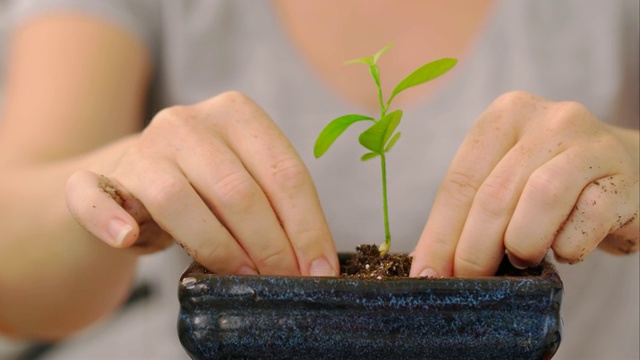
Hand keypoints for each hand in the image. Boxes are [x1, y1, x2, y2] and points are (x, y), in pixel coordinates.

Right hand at [66, 91, 338, 275]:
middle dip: (269, 245)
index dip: (306, 227)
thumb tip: (315, 267)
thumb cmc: (207, 189)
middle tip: (284, 281)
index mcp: (236, 114)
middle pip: (237, 189)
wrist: (137, 183)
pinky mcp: (97, 178)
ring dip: (216, 247)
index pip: (284, 171)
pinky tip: (128, 238)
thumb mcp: (249, 185)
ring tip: (244, 279)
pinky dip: (108, 218)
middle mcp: (186, 122)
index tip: (320, 271)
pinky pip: (94, 197)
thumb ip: (278, 211)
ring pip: (177, 199)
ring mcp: (140, 148)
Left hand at [411, 91, 638, 276]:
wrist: (631, 173)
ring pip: (540, 198)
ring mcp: (591, 144)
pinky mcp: (624, 178)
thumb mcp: (506, 182)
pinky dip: (568, 247)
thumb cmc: (554, 182)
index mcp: (506, 115)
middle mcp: (549, 120)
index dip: (440, 234)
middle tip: (469, 282)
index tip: (426, 275)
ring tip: (520, 260)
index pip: (461, 180)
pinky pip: (586, 221)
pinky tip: (564, 249)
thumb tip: (428, 269)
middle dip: (473, 250)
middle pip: (495, 193)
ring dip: (522, 243)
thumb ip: (468, 213)